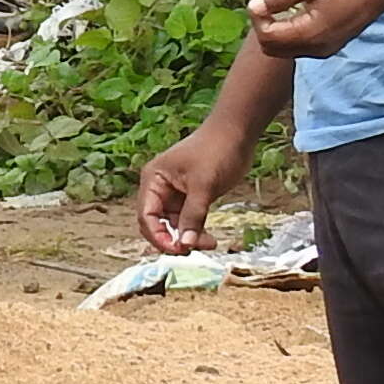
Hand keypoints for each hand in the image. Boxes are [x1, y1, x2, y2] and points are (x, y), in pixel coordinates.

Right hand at [135, 120, 251, 256]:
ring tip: (209, 243)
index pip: (146, 215)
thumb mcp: (204, 185)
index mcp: (153, 180)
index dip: (158, 235)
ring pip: (173, 225)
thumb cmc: (216, 150)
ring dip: (187, 237)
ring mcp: (175, 193)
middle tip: (191, 250)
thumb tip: (186, 244)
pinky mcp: (191, 197)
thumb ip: (193, 215)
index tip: (177, 249)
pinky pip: (188, 220)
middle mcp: (160, 188)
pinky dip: (196, 231)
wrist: (237, 133)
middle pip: (156, 223)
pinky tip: (209, 238)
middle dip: (171, 239)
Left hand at [247, 0, 383, 61]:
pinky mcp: (331, 42)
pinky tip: (298, 5)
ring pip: (285, 47)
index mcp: (312, 34)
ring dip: (276, 26)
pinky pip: (300, 43)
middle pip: (272, 48)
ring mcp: (326, 48)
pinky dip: (290, 28)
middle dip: (263, 23)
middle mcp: (318, 48)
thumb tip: (255, 5)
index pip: (267, 37)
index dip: (257, 16)